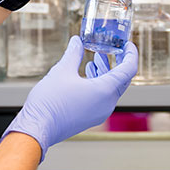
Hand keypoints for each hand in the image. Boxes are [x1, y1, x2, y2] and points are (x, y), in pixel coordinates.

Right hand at [3, 36, 136, 159]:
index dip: (131, 54)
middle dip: (118, 61)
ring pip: (112, 88)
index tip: (127, 44)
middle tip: (113, 48)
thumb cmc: (50, 102)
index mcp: (105, 90)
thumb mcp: (62, 71)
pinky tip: (87, 73)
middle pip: (122, 79)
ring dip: (107, 72)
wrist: (37, 128)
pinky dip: (100, 83)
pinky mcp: (92, 117)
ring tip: (96, 57)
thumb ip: (73, 53)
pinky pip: (103, 97)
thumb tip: (77, 41)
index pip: (129, 69)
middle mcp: (107, 103)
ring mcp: (100, 112)